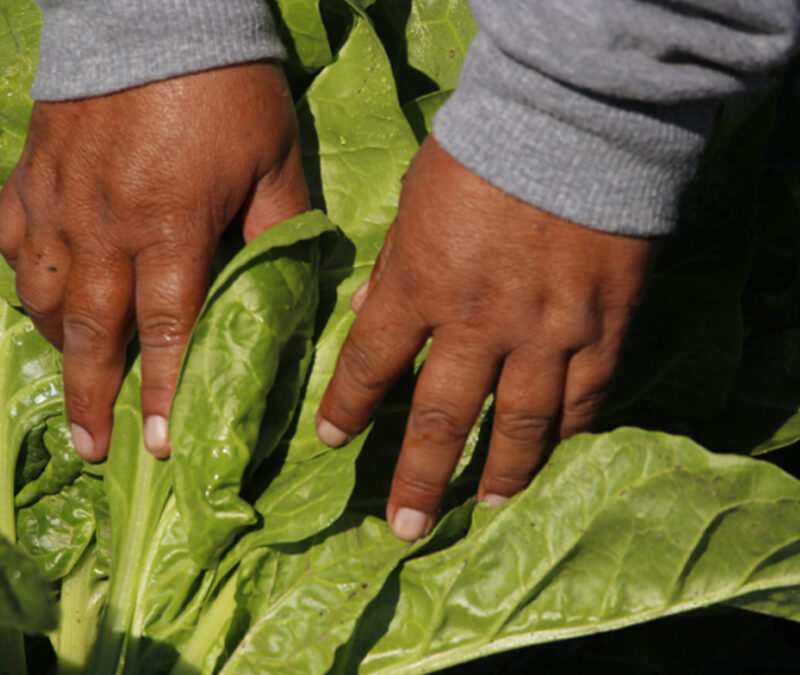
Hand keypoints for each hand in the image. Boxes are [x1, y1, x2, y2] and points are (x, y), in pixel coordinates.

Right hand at [0, 62, 308, 459]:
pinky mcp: (31, 171)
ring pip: (44, 294)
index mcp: (173, 228)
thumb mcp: (274, 160)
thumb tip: (284, 278)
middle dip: (92, 396)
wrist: (157, 11)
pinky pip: (9, 238)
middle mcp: (106, 226)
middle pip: (93, 330)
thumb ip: (278, 227)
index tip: (162, 443)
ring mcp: (58, 200)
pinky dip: (20, 275)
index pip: (169, 329)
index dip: (165, 390)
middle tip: (91, 447)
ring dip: (59, 345)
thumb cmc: (228, 88)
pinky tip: (34, 294)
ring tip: (71, 380)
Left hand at [317, 137, 656, 539]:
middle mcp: (480, 323)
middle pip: (444, 419)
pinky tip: (553, 461)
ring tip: (483, 512)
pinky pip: (584, 400)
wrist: (575, 121)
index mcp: (422, 285)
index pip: (373, 365)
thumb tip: (366, 314)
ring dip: (499, 477)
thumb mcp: (415, 202)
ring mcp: (546, 333)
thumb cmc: (483, 153)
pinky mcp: (602, 329)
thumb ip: (392, 266)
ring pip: (521, 427)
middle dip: (419, 479)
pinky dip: (566, 437)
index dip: (348, 408)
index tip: (332, 439)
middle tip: (403, 527)